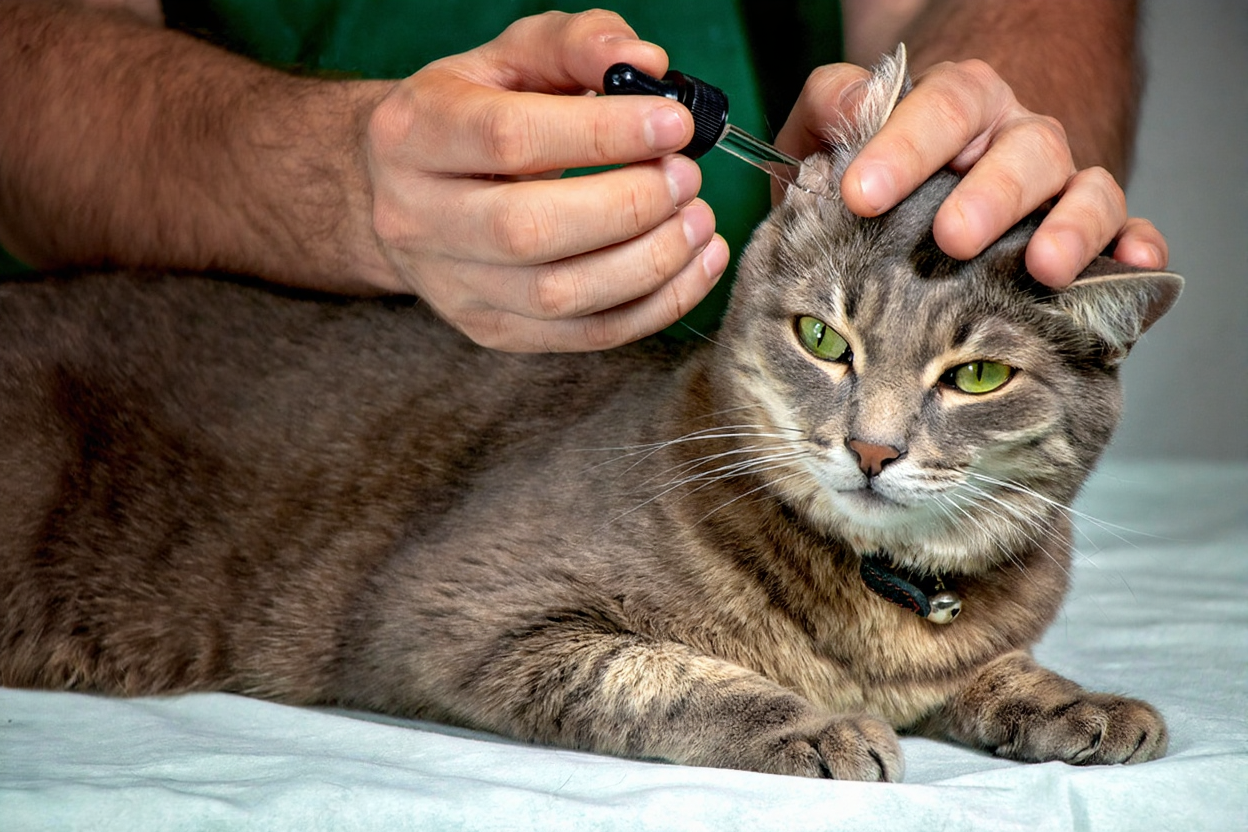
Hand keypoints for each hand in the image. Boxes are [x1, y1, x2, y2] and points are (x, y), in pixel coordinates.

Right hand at [364, 10, 728, 350]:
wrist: (406, 190)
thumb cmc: (473, 113)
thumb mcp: (511, 58)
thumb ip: (577, 46)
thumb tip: (649, 64)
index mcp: (415, 134)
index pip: (508, 139)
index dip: (602, 134)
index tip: (674, 124)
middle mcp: (418, 217)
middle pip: (528, 230)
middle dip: (628, 205)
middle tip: (686, 177)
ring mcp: (452, 285)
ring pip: (558, 296)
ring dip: (649, 262)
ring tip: (698, 221)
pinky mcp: (491, 330)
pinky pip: (583, 336)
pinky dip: (655, 307)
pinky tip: (694, 265)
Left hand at [774, 60, 1168, 286]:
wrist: (909, 192)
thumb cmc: (870, 172)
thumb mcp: (831, 133)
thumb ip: (830, 106)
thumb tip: (854, 104)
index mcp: (961, 106)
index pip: (945, 106)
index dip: (907, 147)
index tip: (862, 194)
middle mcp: (1018, 142)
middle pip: (1026, 151)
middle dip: (993, 195)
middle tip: (952, 237)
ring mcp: (1059, 189)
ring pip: (1086, 191)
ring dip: (1072, 227)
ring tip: (1044, 267)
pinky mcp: (1089, 236)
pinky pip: (1126, 234)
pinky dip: (1136, 247)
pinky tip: (1134, 263)